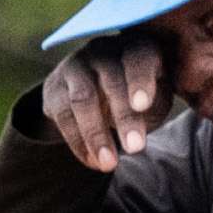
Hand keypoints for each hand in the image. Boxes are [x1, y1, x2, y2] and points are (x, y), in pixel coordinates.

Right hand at [39, 38, 169, 174]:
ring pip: (82, 99)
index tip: (142, 106)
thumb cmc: (138, 94)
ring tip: (109, 165)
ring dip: (96, 135)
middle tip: (136, 148)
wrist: (97, 89)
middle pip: (111, 81)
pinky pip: (63, 115)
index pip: (138, 58)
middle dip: (124, 117)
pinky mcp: (55, 86)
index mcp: (135, 47)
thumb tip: (150, 118)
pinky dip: (78, 142)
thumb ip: (157, 103)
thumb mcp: (156, 95)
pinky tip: (93, 162)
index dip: (140, 80)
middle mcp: (103, 49)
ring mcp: (75, 65)